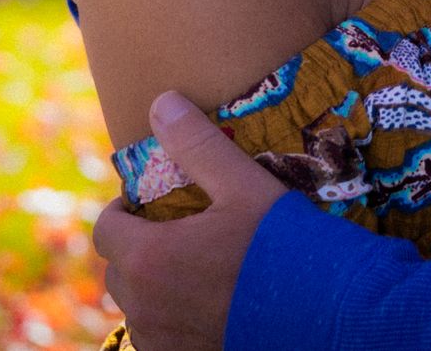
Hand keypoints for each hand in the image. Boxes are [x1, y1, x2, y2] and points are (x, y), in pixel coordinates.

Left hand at [93, 91, 285, 350]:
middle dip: (137, 249)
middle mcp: (144, 307)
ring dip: (154, 288)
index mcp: (148, 258)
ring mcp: (162, 341)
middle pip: (119, 271)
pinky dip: (173, 318)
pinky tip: (208, 304)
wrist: (324, 312)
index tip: (147, 205)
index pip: (106, 230)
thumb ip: (197, 144)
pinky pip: (160, 337)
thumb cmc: (282, 245)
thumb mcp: (243, 185)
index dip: (122, 213)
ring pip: (139, 308)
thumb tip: (161, 104)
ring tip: (195, 269)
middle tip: (177, 233)